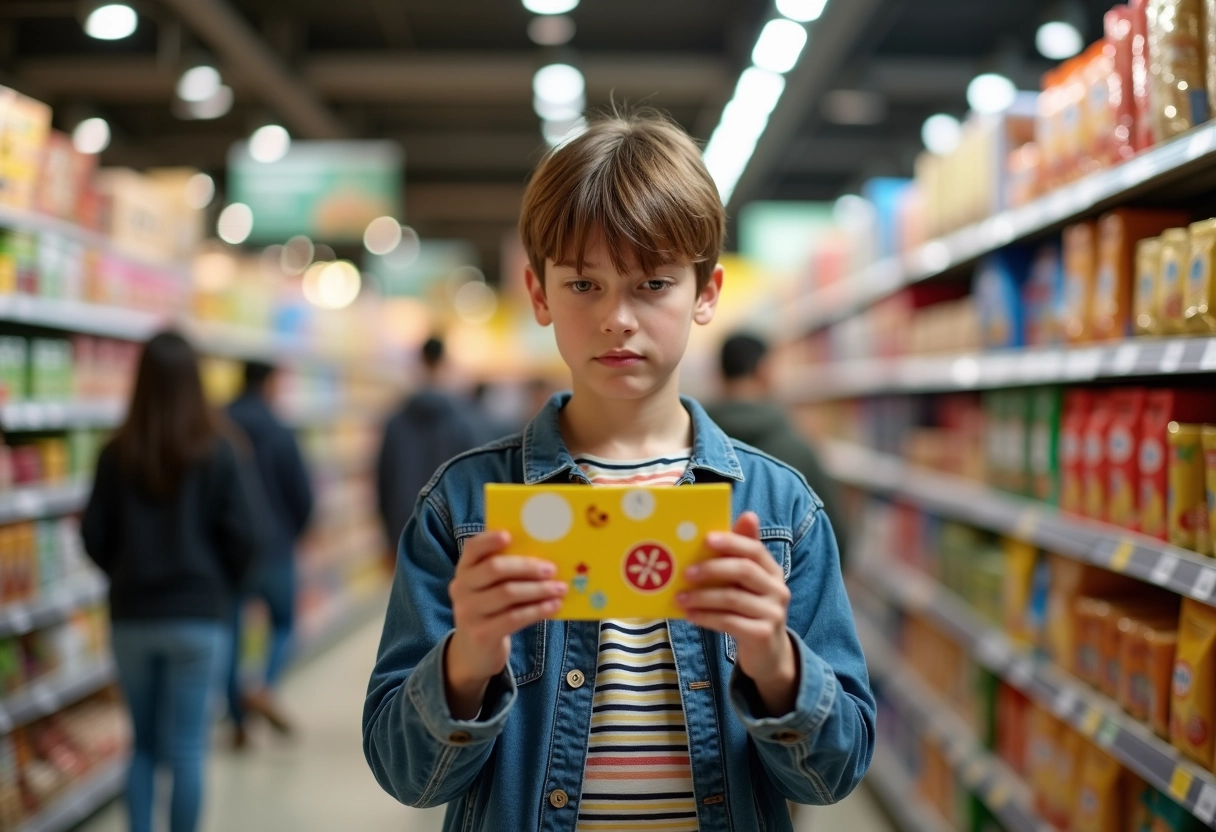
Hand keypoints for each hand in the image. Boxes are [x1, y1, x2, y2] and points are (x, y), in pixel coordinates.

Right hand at [444, 530, 566, 718]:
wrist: (474, 651)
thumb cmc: (491, 609)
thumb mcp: (490, 588)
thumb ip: (506, 571)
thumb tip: (545, 556)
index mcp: (464, 569)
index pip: (472, 548)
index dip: (490, 540)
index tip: (510, 536)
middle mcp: (461, 588)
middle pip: (494, 569)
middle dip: (526, 567)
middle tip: (551, 569)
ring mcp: (468, 612)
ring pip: (507, 593)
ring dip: (538, 590)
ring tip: (560, 588)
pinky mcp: (481, 634)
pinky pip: (514, 618)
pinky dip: (538, 610)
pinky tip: (554, 606)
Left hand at [678, 512, 797, 715]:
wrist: (768, 653)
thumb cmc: (750, 610)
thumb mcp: (747, 584)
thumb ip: (741, 554)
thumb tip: (747, 515)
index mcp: (772, 571)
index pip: (755, 549)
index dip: (732, 542)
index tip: (706, 539)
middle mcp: (777, 589)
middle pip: (744, 570)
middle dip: (712, 569)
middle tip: (685, 572)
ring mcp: (773, 613)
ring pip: (733, 598)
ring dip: (702, 597)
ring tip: (680, 598)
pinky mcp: (762, 635)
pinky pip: (729, 622)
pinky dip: (707, 617)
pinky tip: (691, 616)